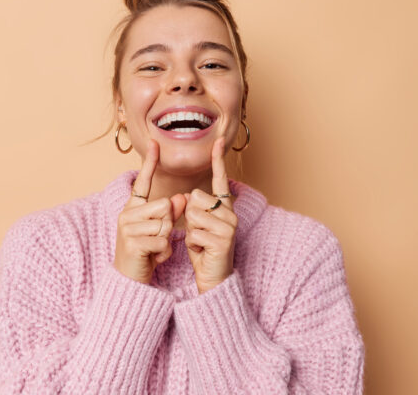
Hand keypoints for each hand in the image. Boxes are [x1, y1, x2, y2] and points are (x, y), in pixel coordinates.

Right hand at [114, 139, 186, 284]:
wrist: (130, 279)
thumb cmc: (146, 252)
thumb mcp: (159, 230)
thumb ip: (169, 212)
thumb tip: (180, 197)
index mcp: (133, 207)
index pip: (142, 182)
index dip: (149, 162)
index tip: (155, 142)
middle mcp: (127, 214)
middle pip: (164, 206)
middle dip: (169, 224)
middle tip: (158, 239)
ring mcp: (127, 228)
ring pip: (165, 224)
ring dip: (166, 240)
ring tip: (155, 249)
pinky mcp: (132, 243)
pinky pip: (162, 241)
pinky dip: (164, 252)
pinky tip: (154, 257)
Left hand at [183, 137, 237, 293]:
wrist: (213, 277)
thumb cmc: (204, 249)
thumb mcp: (196, 225)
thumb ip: (193, 208)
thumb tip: (187, 196)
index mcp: (224, 207)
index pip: (220, 180)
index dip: (218, 160)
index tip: (218, 141)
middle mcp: (230, 213)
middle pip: (194, 198)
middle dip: (188, 217)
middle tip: (198, 233)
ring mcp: (228, 226)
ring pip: (192, 215)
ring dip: (189, 231)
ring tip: (200, 242)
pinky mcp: (223, 240)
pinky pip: (194, 233)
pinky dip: (192, 244)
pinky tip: (202, 251)